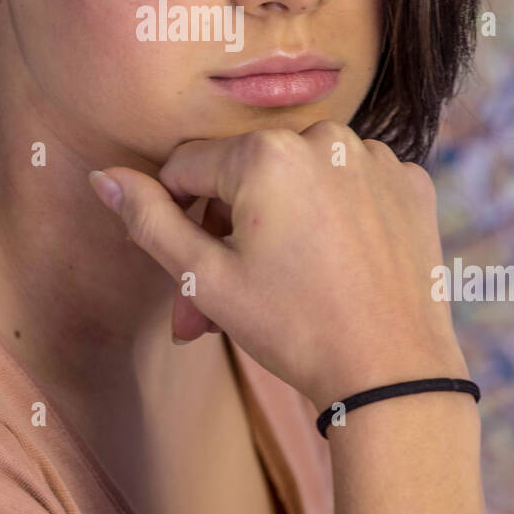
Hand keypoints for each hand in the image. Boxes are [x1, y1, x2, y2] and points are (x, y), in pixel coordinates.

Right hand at [89, 122, 467, 408]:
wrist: (394, 376)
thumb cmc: (294, 328)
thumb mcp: (204, 279)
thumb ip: (148, 220)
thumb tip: (102, 176)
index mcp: (267, 152)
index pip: (188, 167)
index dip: (176, 218)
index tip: (187, 270)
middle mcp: (325, 137)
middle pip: (245, 175)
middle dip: (224, 234)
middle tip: (216, 303)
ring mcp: (375, 158)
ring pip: (298, 180)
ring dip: (276, 226)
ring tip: (275, 290)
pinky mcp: (411, 182)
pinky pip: (349, 186)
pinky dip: (333, 219)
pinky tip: (333, 269)